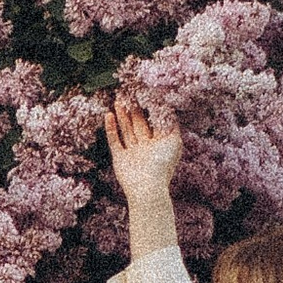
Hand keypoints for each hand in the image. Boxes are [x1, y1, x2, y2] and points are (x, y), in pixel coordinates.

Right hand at [103, 93, 180, 247]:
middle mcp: (146, 147)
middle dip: (134, 110)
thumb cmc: (163, 165)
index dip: (149, 110)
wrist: (147, 188)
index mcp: (159, 144)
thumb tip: (168, 109)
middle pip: (139, 125)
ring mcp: (132, 153)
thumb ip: (172, 125)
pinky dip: (111, 128)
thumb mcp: (174, 141)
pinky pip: (115, 140)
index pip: (154, 123)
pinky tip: (108, 115)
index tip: (145, 95)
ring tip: (118, 101)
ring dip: (122, 116)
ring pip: (126, 130)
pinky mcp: (120, 158)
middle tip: (129, 94)